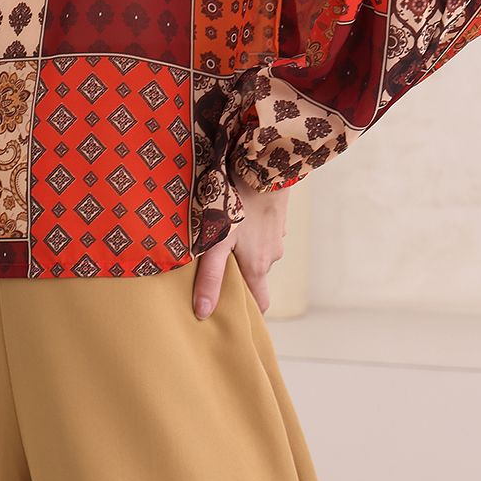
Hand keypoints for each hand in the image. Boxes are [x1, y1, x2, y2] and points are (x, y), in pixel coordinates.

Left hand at [193, 177, 288, 318]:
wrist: (265, 167)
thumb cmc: (238, 205)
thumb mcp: (218, 242)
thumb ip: (211, 277)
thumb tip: (204, 313)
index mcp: (258, 266)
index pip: (261, 302)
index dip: (249, 309)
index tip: (233, 312)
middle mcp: (272, 255)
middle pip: (255, 275)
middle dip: (238, 276)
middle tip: (215, 270)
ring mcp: (277, 234)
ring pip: (258, 251)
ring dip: (243, 249)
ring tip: (220, 238)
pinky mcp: (276, 216)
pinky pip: (262, 231)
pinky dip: (250, 230)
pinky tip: (234, 217)